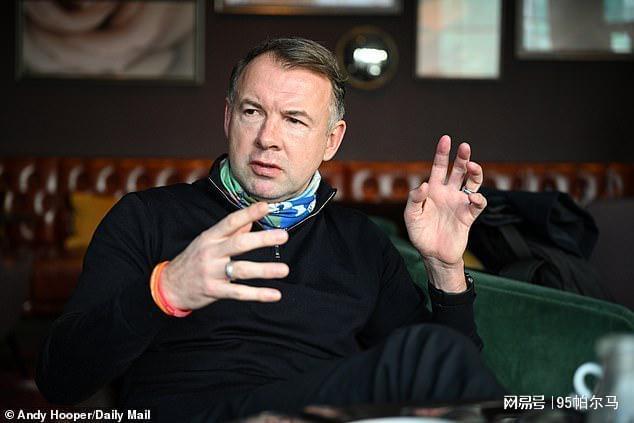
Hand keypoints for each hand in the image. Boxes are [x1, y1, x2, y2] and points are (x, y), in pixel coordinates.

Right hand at [161, 202, 288, 310]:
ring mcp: (211, 272)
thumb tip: (249, 222)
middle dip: (262, 239)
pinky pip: (238, 293)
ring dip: (264, 270)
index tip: (267, 207)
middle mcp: (211, 252)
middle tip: (283, 235)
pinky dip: (257, 294)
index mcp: (210, 237)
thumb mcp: (207, 242)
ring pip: (241, 270)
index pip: (230, 222)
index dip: (249, 213)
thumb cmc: (193, 260)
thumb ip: (230, 232)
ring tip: (284, 269)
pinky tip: (274, 294)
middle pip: (239, 244)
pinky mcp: (213, 291)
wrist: (169, 285)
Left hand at [404, 135, 485, 291]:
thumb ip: (414, 199)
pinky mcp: (468, 216)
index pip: (439, 167)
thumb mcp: (411, 216)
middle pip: (458, 170)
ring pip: (472, 183)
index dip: (442, 153)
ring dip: (475, 173)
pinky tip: (472, 198)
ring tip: (473, 166)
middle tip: (465, 147)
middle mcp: (448, 193)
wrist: (433, 255)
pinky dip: (478, 199)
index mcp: (433, 190)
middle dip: (462, 157)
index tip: (446, 139)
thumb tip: (424, 184)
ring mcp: (459, 203)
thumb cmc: (420, 234)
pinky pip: (478, 204)